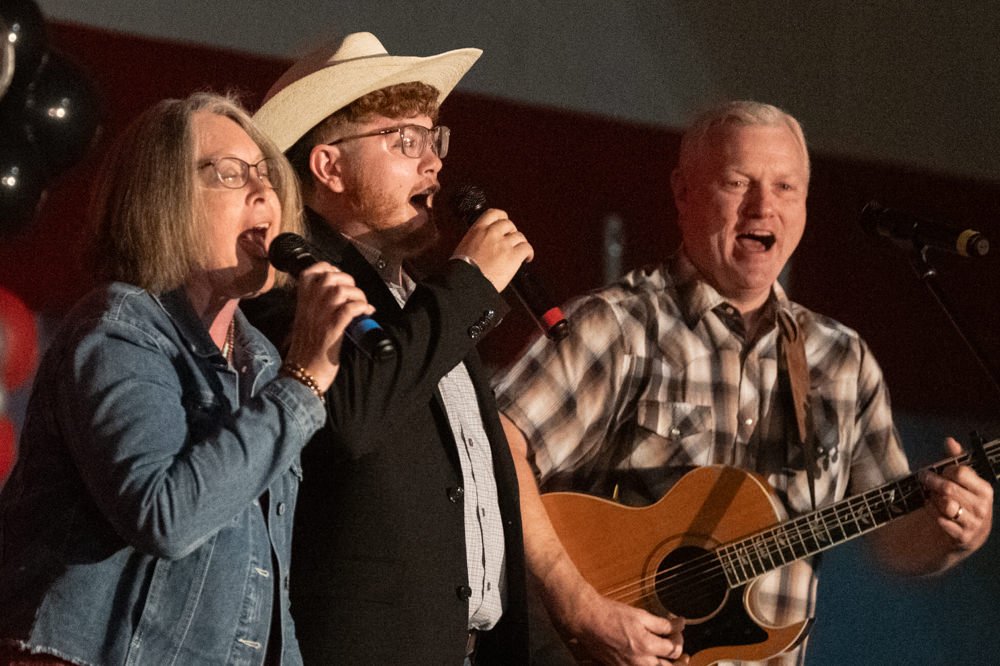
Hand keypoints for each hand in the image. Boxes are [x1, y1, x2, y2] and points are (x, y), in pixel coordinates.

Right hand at [283, 262, 373, 391]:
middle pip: (329, 277)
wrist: (301, 377)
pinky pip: (349, 309)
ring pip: (340, 291)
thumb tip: (339, 298)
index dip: (329, 268)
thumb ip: (316, 309)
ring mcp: (319, 319)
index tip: (340, 278)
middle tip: (356, 295)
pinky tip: (366, 313)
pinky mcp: (331, 332)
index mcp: (301, 304)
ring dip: (358, 295)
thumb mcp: (305, 324)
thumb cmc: (306, 353)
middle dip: (349, 281)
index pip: (310, 272)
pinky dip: (361, 307)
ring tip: (363, 305)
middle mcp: (309, 308)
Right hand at [452, 207, 533, 291]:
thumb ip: (475, 241)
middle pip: (509, 224)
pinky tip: (527, 258)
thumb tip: (481, 245)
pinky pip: (526, 248)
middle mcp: (492, 233)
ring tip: (519, 252)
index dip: (501, 217)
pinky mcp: (513, 256)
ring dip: (520, 244)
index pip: (493, 213)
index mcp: (477, 230)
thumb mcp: (463, 248)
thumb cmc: (462, 270)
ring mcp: (503, 244)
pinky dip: (528, 253)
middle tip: (511, 241)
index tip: (503, 222)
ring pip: (519, 236)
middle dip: (511, 232)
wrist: (466, 283)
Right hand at [566, 588, 686, 665]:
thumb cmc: (611, 615)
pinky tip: (650, 658)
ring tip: (668, 656)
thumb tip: (680, 624)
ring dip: (665, 664)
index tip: (678, 628)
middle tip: (681, 650)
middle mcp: (639, 662)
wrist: (588, 620)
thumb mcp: (640, 615)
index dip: (679, 638)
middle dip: (678, 658)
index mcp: (646, 647)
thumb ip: (663, 624)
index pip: (674, 650)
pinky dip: (649, 665)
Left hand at [922, 437, 993, 552]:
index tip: (939, 470)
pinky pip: (941, 521)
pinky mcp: (963, 537)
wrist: (964, 535)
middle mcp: (982, 507)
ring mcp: (974, 523)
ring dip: (933, 499)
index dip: (945, 469)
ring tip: (931, 496)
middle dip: (931, 481)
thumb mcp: (962, 481)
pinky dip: (932, 512)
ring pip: (946, 505)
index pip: (961, 472)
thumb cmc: (962, 501)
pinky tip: (930, 507)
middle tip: (923, 477)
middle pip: (949, 488)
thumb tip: (949, 441)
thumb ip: (956, 460)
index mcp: (984, 490)